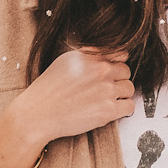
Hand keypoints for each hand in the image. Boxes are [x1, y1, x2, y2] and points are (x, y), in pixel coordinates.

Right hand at [11, 46, 134, 149]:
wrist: (38, 114)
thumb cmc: (47, 90)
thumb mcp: (65, 61)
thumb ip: (87, 56)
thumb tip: (103, 56)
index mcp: (91, 56)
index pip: (120, 54)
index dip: (116, 64)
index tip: (111, 73)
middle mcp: (101, 70)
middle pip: (126, 72)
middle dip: (118, 80)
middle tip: (106, 89)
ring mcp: (106, 90)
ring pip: (129, 89)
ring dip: (121, 95)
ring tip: (106, 101)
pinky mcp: (108, 110)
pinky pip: (129, 107)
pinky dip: (123, 110)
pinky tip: (110, 110)